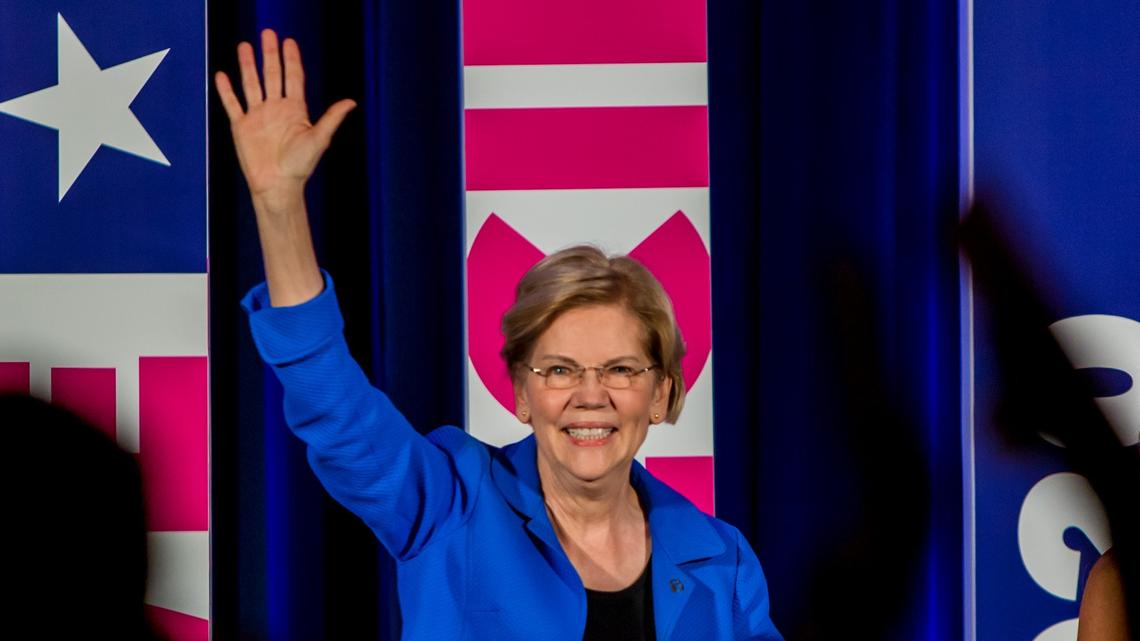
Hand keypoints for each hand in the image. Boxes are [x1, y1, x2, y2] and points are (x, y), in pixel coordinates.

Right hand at [214, 29, 347, 305]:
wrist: (278, 185)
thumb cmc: (301, 165)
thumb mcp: (319, 139)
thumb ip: (331, 118)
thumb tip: (352, 102)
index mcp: (295, 110)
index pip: (293, 78)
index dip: (292, 59)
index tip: (289, 41)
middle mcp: (275, 108)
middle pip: (272, 75)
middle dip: (270, 55)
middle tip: (268, 33)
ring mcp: (258, 116)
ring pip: (251, 84)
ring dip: (248, 65)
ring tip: (244, 45)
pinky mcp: (241, 126)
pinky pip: (232, 104)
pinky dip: (226, 90)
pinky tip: (222, 75)